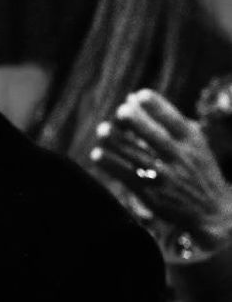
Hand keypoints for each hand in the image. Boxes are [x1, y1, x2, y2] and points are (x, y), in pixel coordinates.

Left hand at [91, 89, 231, 253]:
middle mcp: (180, 158)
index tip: (138, 95)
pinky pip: (125, 175)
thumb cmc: (197, 168)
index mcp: (192, 142)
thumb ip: (166, 120)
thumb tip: (131, 97)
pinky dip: (109, 163)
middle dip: (136, 121)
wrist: (213, 213)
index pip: (173, 120)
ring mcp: (165, 177)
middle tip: (121, 111)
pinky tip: (97, 154)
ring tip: (103, 130)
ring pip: (135, 155)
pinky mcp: (151, 193)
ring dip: (115, 141)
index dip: (155, 106)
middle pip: (154, 136)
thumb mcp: (194, 143)